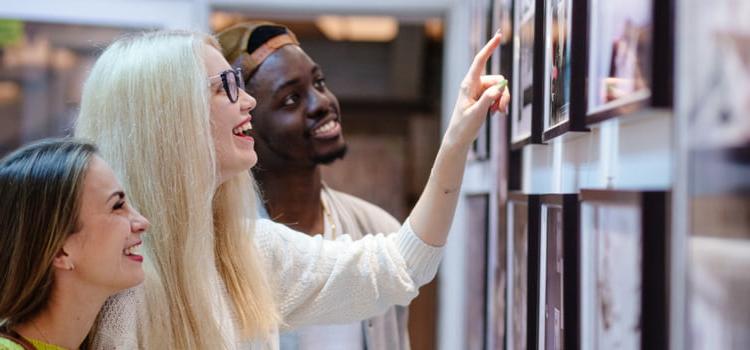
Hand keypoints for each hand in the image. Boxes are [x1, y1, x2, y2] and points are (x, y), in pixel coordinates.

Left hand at [444, 31, 510, 147]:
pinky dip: (500, 103)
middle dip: (504, 94)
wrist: (459, 137)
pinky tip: (496, 113)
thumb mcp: (476, 113)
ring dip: (502, 100)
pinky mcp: (483, 97)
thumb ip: (488, 99)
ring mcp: (479, 91)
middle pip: (498, 79)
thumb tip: (500, 86)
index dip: (489, 47)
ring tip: (498, 113)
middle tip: (502, 109)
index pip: (480, 61)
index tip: (499, 36)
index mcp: (468, 84)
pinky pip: (498, 95)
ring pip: (500, 88)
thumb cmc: (464, 126)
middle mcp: (474, 84)